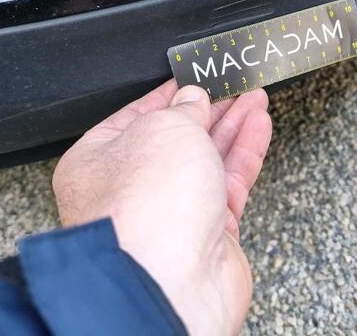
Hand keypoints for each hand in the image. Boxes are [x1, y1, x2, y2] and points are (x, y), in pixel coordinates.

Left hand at [52, 80, 271, 334]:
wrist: (169, 281)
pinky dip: (246, 151)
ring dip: (234, 125)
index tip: (196, 75)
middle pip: (176, 136)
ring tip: (255, 97)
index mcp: (98, 161)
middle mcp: (132, 187)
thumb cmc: (146, 207)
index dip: (171, 92)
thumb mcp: (164, 128)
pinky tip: (259, 125)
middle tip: (234, 83)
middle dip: (209, 107)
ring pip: (207, 158)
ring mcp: (171, 211)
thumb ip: (183, 108)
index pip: (138, 115)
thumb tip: (194, 98)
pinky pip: (229, 181)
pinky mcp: (207, 231)